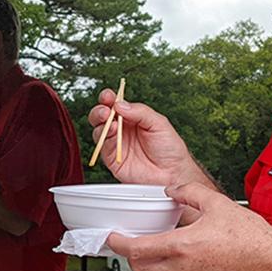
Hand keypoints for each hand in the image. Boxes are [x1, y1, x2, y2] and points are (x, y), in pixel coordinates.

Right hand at [88, 90, 211, 189]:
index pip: (117, 105)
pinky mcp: (112, 158)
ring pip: (99, 129)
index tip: (108, 96)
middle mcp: (123, 130)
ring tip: (108, 118)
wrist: (172, 174)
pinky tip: (111, 131)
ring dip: (100, 122)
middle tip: (105, 109)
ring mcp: (116, 144)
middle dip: (100, 110)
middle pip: (103, 116)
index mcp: (134, 119)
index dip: (110, 99)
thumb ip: (140, 112)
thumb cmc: (170, 149)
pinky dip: (103, 137)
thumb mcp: (159, 123)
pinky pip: (102, 146)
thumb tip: (120, 105)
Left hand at [106, 182, 271, 270]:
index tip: (112, 237)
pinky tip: (176, 257)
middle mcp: (183, 268)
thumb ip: (189, 192)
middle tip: (127, 244)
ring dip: (148, 266)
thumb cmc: (252, 239)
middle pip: (140, 270)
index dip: (119, 243)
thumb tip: (174, 189)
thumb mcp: (217, 204)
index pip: (137, 249)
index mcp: (182, 246)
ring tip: (150, 249)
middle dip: (129, 257)